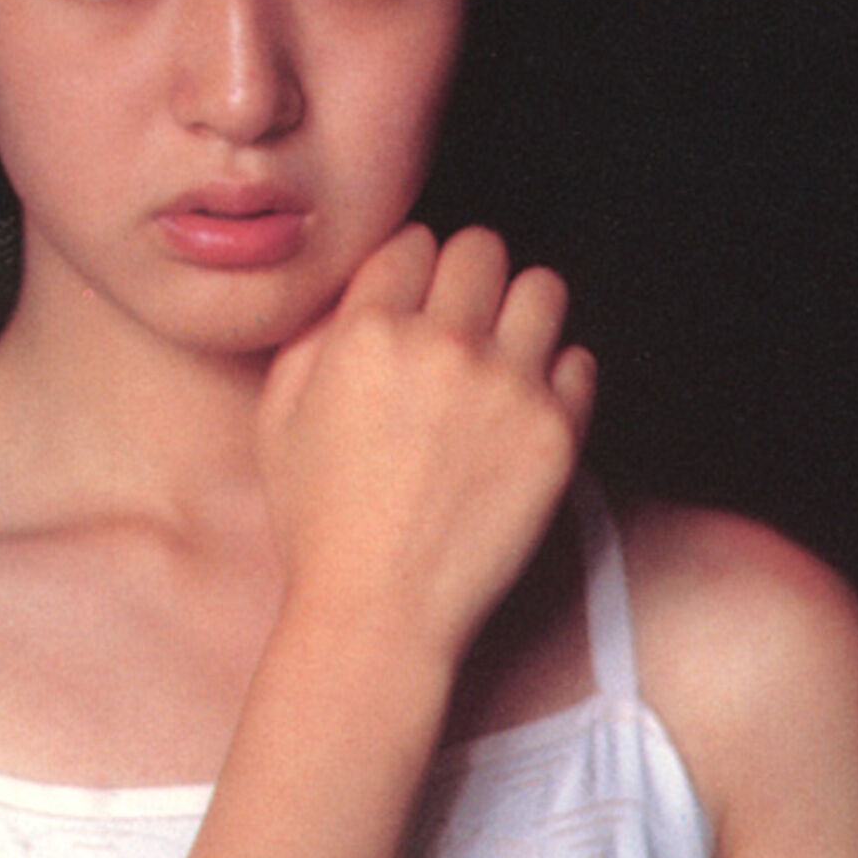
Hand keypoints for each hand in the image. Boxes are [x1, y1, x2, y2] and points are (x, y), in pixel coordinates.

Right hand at [256, 225, 594, 663]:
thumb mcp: (278, 417)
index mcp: (367, 332)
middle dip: (466, 277)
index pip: (412, 244)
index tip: (411, 302)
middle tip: (458, 322)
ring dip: (520, 311)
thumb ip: (314, 336)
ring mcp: (507, 386)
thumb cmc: (319, 524)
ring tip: (501, 352)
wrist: (379, 613)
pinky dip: (555, 375)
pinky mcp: (556, 432)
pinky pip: (578, 362)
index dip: (409, 271)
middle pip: (481, 250)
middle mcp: (443, 345)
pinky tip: (522, 408)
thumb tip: (360, 291)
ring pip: (542, 288)